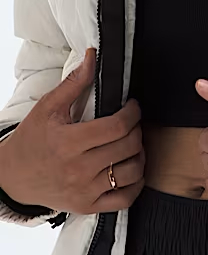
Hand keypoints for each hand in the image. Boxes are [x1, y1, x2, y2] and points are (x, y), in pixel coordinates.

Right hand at [0, 48, 144, 214]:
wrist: (11, 178)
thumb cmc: (31, 140)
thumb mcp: (48, 107)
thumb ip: (74, 82)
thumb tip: (92, 56)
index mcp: (69, 143)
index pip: (117, 127)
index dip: (133, 112)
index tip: (132, 106)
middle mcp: (78, 169)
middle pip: (127, 146)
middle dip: (137, 129)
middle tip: (131, 123)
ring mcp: (84, 191)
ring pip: (131, 172)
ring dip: (139, 154)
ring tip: (132, 143)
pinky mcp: (87, 206)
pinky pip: (124, 199)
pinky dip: (136, 184)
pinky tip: (130, 169)